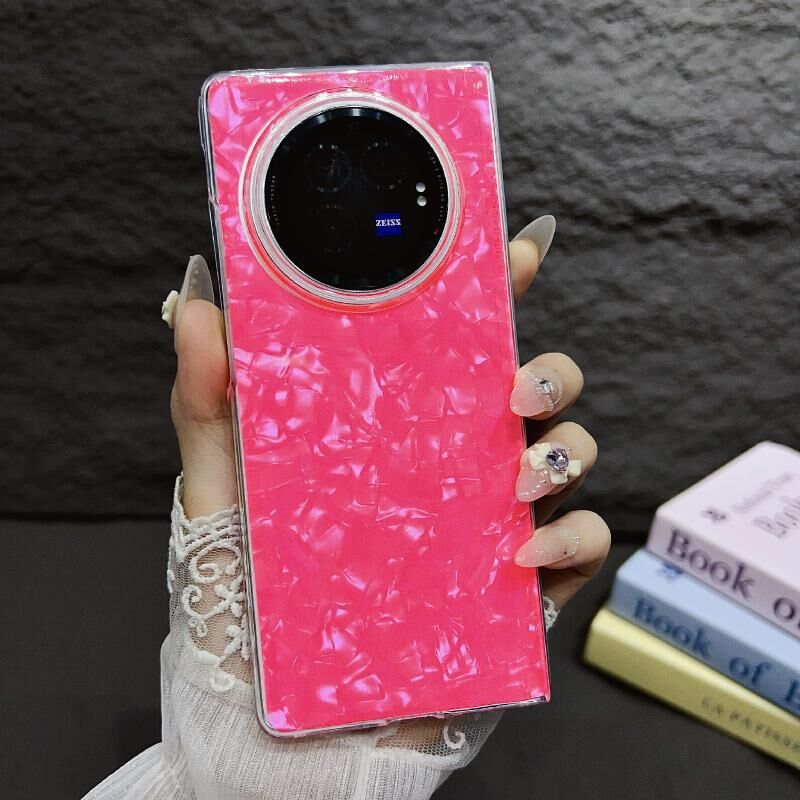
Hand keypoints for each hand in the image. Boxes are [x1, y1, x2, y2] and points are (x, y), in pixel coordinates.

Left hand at [168, 216, 608, 611]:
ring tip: (518, 480)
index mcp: (400, 427)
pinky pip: (581, 548)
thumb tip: (198, 304)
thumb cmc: (251, 596)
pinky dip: (572, 541)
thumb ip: (208, 401)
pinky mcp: (518, 589)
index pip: (462, 343)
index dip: (500, 288)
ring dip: (567, 452)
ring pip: (572, 458)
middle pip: (538, 392)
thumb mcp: (221, 489)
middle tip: (515, 392)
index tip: (521, 247)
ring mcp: (492, 522)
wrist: (277, 716)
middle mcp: (456, 465)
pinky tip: (521, 554)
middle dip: (552, 373)